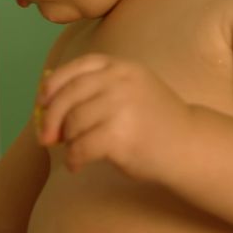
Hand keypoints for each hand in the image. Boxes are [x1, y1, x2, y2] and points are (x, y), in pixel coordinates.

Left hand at [35, 54, 191, 179]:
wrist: (190, 147)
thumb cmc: (152, 121)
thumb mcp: (128, 90)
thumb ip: (94, 88)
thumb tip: (44, 103)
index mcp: (120, 66)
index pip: (76, 68)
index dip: (53, 85)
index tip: (41, 101)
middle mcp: (120, 81)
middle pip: (67, 96)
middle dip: (50, 119)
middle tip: (45, 138)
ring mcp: (121, 107)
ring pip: (73, 123)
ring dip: (67, 141)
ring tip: (73, 150)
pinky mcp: (120, 135)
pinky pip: (81, 146)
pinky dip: (73, 158)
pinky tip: (76, 165)